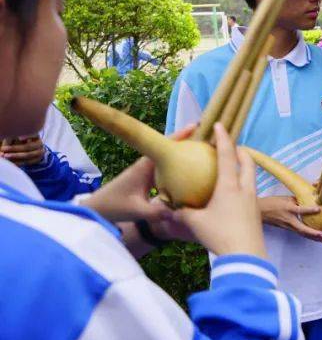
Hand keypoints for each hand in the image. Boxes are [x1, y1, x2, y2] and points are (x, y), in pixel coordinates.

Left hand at [1, 136, 45, 165]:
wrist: (31, 150)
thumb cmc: (20, 141)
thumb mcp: (16, 138)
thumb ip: (10, 140)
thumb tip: (3, 148)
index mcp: (35, 135)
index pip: (33, 134)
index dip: (27, 136)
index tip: (19, 138)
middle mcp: (39, 143)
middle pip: (28, 146)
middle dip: (14, 148)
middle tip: (2, 149)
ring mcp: (40, 152)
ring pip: (28, 155)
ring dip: (15, 156)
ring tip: (4, 156)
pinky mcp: (37, 159)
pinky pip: (27, 162)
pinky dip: (18, 162)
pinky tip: (9, 161)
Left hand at [82, 124, 197, 222]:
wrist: (97, 209)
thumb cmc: (114, 206)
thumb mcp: (136, 211)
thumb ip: (157, 212)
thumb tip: (179, 213)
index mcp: (144, 167)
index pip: (164, 147)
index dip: (180, 136)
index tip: (196, 127)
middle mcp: (146, 165)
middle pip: (169, 150)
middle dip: (186, 143)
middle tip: (206, 139)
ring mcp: (146, 171)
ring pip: (168, 160)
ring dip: (182, 155)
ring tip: (202, 153)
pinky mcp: (146, 178)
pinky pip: (166, 170)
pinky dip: (177, 168)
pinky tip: (189, 174)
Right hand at [174, 123, 266, 257]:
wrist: (246, 256)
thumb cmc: (219, 235)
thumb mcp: (194, 223)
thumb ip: (182, 213)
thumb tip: (170, 208)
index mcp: (230, 186)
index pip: (227, 155)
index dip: (223, 138)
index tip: (220, 125)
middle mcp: (245, 190)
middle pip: (247, 162)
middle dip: (240, 151)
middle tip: (231, 146)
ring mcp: (253, 201)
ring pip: (251, 177)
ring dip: (244, 168)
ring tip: (233, 169)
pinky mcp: (256, 213)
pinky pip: (250, 192)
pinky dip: (243, 185)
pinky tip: (234, 195)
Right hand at [259, 195, 321, 241]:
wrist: (260, 211)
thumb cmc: (272, 202)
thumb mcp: (285, 198)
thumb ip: (298, 200)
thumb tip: (310, 199)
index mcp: (288, 209)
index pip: (300, 210)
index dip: (309, 210)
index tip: (318, 209)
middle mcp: (288, 219)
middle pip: (302, 228)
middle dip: (313, 233)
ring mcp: (287, 225)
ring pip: (301, 233)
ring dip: (313, 237)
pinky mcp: (287, 228)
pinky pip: (299, 232)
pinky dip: (307, 235)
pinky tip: (315, 237)